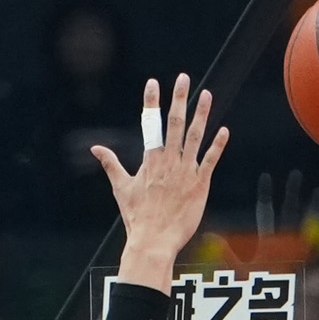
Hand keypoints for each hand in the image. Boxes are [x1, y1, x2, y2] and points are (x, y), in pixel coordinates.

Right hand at [93, 76, 228, 292]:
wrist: (154, 241)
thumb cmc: (137, 217)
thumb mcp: (121, 188)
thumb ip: (110, 164)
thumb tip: (94, 148)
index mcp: (150, 160)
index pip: (149, 123)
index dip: (151, 101)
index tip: (153, 82)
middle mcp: (168, 161)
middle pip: (174, 123)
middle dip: (179, 98)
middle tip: (183, 77)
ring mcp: (185, 172)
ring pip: (195, 137)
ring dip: (201, 114)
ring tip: (206, 94)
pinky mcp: (200, 185)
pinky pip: (210, 160)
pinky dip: (218, 145)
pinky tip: (224, 129)